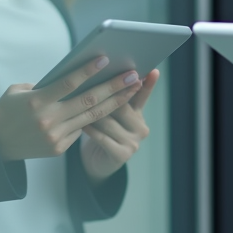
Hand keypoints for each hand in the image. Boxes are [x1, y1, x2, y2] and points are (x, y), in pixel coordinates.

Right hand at [0, 56, 142, 161]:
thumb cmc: (9, 111)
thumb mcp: (18, 92)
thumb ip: (45, 84)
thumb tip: (76, 76)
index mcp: (36, 101)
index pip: (67, 83)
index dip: (88, 71)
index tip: (106, 59)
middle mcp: (47, 120)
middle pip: (88, 101)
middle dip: (113, 87)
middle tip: (132, 74)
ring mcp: (55, 137)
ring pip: (92, 117)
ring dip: (115, 102)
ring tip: (132, 88)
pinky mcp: (59, 149)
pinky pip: (81, 130)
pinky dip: (95, 118)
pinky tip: (112, 105)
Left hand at [80, 69, 159, 184]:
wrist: (97, 162)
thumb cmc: (102, 132)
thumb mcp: (111, 114)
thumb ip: (116, 98)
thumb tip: (111, 74)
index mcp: (139, 115)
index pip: (143, 96)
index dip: (148, 84)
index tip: (153, 70)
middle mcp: (141, 128)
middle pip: (122, 107)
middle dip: (105, 99)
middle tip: (89, 86)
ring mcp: (133, 142)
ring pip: (110, 122)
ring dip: (93, 114)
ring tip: (79, 106)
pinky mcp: (122, 155)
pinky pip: (103, 137)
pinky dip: (91, 130)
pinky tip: (81, 124)